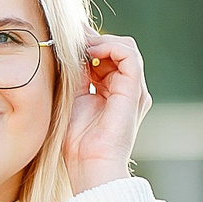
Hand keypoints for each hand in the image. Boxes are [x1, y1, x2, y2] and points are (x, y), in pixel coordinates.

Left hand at [65, 33, 151, 190]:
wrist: (89, 163)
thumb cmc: (78, 140)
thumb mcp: (74, 96)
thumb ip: (78, 73)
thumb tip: (73, 46)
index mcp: (114, 91)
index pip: (107, 55)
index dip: (88, 44)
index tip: (67, 38)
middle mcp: (128, 89)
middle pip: (117, 48)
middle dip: (93, 40)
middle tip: (72, 38)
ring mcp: (134, 89)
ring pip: (125, 47)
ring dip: (100, 41)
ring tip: (80, 47)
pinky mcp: (135, 90)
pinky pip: (128, 55)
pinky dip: (109, 46)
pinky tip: (90, 52)